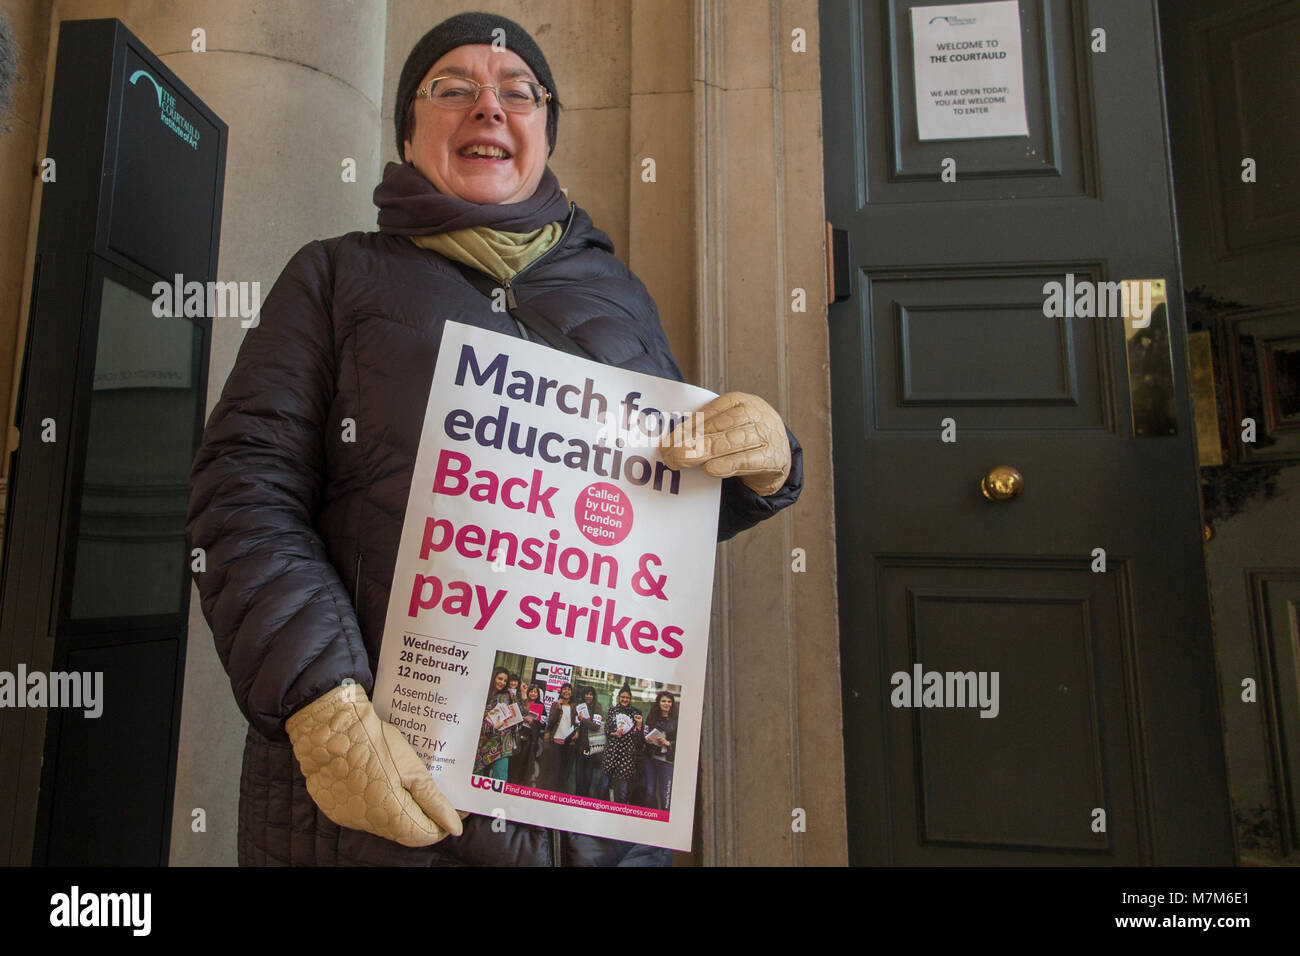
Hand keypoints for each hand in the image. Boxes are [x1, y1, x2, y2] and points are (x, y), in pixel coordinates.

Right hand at [286, 684, 464, 846]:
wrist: (327, 727)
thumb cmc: (372, 742)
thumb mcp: (411, 767)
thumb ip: (433, 800)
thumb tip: (455, 827)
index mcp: (389, 815)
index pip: (424, 834)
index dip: (442, 823)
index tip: (456, 809)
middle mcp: (367, 823)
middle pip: (404, 830)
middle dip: (423, 815)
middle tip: (437, 795)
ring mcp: (348, 816)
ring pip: (384, 823)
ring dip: (400, 809)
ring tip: (410, 784)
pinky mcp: (334, 807)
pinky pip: (363, 813)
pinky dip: (378, 804)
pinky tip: (383, 782)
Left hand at [660, 391, 790, 495]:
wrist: (779, 455)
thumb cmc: (744, 439)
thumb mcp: (729, 425)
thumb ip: (706, 429)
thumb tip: (673, 441)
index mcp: (740, 401)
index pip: (711, 411)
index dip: (687, 426)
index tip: (668, 441)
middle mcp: (755, 414)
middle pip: (720, 427)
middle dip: (691, 442)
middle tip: (670, 456)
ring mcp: (766, 435)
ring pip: (731, 443)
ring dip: (703, 453)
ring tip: (682, 461)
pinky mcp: (774, 457)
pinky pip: (748, 461)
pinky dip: (728, 465)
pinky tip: (710, 470)